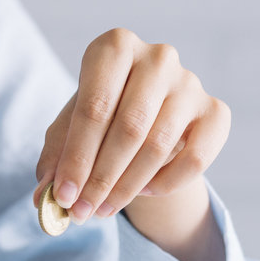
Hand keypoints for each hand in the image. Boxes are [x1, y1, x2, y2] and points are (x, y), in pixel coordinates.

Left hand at [32, 29, 229, 260]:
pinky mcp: (215, 111)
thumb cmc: (99, 118)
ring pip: (158, 146)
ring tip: (103, 209)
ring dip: (127, 187)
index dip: (76, 158)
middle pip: (128, 128)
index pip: (93, 108)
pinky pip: (195, 158)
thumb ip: (55, 158)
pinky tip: (143, 192)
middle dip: (100, 178)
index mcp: (113, 47)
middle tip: (81, 212)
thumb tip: (44, 197)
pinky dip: (166, 183)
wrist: (146, 113)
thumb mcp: (69, 130)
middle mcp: (157, 57)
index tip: (62, 196)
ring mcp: (190, 82)